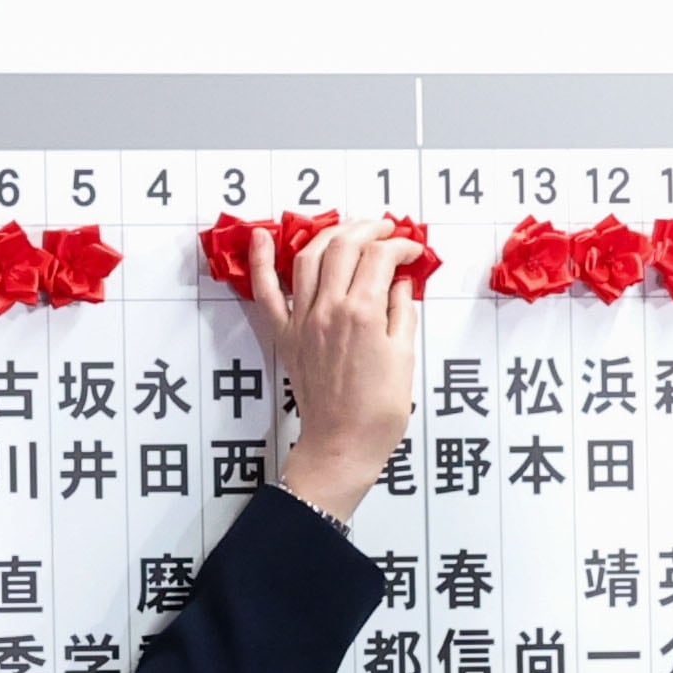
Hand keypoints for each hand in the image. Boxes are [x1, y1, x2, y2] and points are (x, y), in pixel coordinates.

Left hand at [247, 216, 421, 524]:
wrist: (342, 444)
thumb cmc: (378, 411)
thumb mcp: (405, 357)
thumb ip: (402, 312)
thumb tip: (402, 282)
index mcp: (364, 314)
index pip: (381, 257)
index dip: (401, 246)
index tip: (412, 250)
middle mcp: (329, 310)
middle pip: (344, 247)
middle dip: (368, 228)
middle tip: (386, 228)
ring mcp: (303, 320)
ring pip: (308, 257)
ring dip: (329, 233)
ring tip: (348, 227)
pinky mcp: (285, 335)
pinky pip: (266, 292)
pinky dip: (260, 261)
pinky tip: (259, 237)